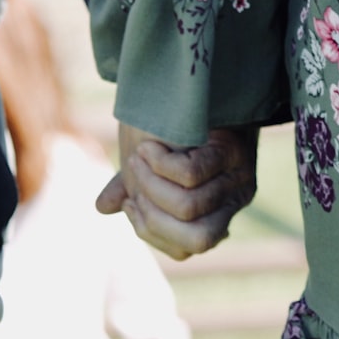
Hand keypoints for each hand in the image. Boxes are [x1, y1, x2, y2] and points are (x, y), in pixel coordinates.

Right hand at [96, 124, 257, 259]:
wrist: (197, 87)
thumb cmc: (174, 128)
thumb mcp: (150, 163)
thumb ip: (131, 187)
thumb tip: (102, 208)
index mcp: (214, 217)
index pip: (184, 250)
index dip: (151, 232)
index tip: (130, 203)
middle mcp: (233, 204)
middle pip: (194, 240)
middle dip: (153, 215)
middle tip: (133, 182)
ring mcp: (237, 179)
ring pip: (188, 207)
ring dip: (151, 182)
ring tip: (137, 156)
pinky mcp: (232, 152)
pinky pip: (191, 175)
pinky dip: (162, 163)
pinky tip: (149, 147)